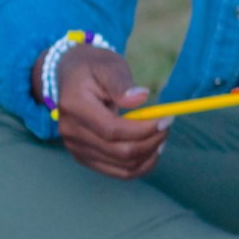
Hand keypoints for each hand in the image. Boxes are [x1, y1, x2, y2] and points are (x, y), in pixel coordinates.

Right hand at [53, 46, 167, 179]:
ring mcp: (76, 148)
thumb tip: (140, 98)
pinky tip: (152, 150)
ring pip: (121, 167)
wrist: (71, 77)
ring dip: (149, 156)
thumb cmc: (93, 68)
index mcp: (74, 107)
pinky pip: (117, 172)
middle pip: (119, 152)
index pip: (112, 130)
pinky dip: (140, 166)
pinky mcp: (84, 157)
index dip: (143, 129)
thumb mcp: (108, 66)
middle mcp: (71, 132)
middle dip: (151, 142)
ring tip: (162, 137)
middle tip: (167, 124)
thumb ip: (121, 83)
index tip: (166, 119)